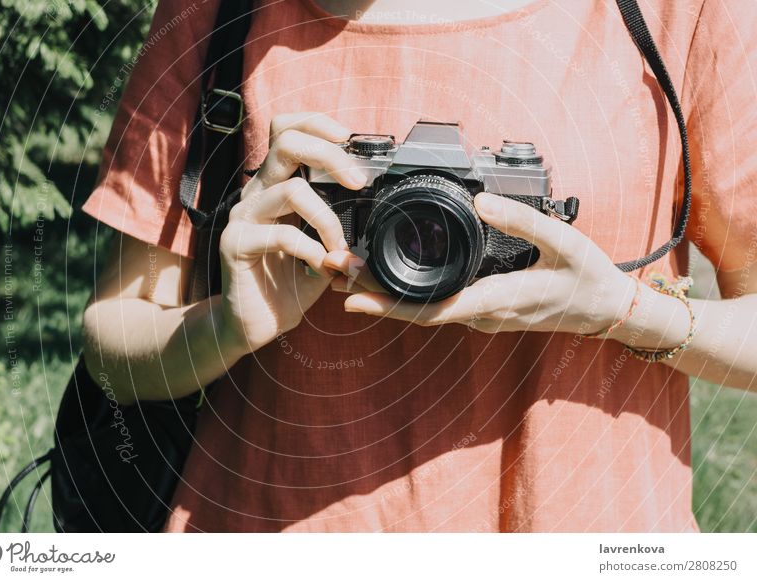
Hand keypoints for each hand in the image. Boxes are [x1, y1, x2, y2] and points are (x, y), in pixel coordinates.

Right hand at [219, 112, 366, 352]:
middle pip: (286, 141)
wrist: (254, 323)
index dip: (318, 124)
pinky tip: (323, 267)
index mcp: (276, 185)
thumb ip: (343, 225)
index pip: (287, 130)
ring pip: (291, 191)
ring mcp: (243, 217)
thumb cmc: (289, 283)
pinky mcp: (235, 245)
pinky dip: (313, 251)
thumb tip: (381, 208)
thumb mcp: (324, 248)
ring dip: (328, 220)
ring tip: (341, 248)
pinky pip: (281, 235)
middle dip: (330, 155)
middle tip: (359, 182)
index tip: (350, 141)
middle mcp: (256, 194)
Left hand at [339, 192, 637, 335]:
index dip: (390, 306)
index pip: (433, 309)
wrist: (606, 308)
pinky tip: (391, 277)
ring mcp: (481, 315)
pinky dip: (409, 293)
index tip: (353, 297)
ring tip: (349, 272)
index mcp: (496, 301)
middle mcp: (481, 314)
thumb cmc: (588, 277)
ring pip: (425, 309)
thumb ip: (525, 221)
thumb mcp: (564, 242)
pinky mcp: (483, 309)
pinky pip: (439, 304)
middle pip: (417, 312)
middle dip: (373, 297)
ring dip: (387, 295)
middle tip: (332, 274)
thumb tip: (482, 201)